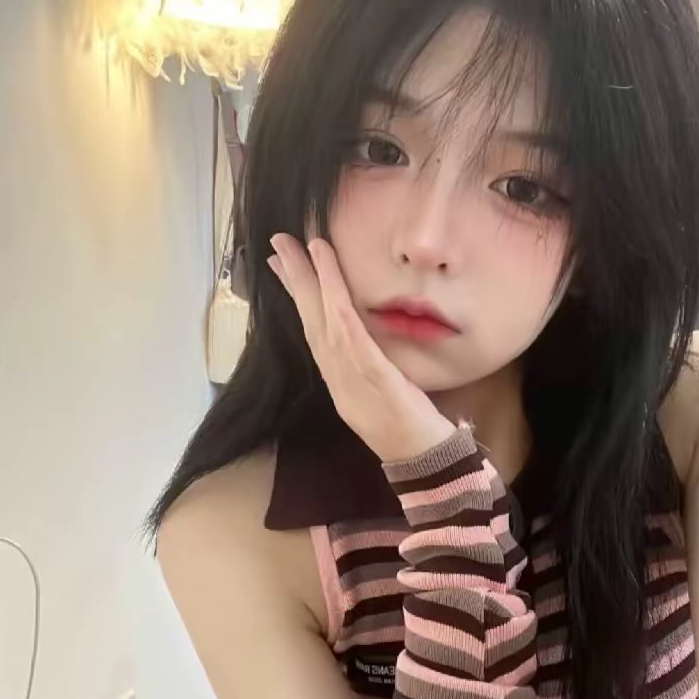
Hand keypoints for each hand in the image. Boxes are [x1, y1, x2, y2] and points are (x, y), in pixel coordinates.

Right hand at [267, 233, 456, 462]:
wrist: (419, 457)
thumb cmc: (403, 423)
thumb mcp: (377, 386)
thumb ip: (364, 360)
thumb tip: (358, 334)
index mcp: (335, 372)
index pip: (310, 324)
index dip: (296, 292)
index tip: (280, 262)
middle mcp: (334, 371)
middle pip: (309, 316)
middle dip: (294, 277)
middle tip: (279, 241)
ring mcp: (349, 374)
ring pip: (324, 320)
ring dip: (312, 281)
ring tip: (304, 247)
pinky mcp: (372, 375)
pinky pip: (351, 337)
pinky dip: (337, 308)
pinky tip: (330, 287)